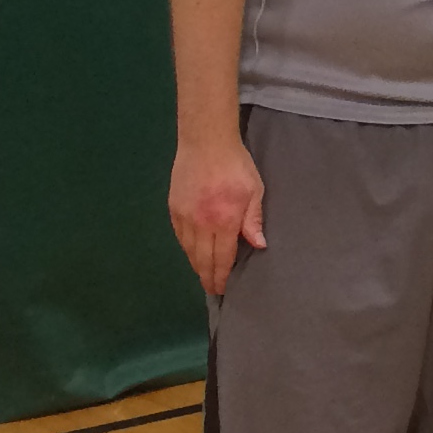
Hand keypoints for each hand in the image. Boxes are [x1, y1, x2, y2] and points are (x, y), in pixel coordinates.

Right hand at [169, 136, 264, 296]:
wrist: (205, 143)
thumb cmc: (236, 165)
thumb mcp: (254, 191)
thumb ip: (253, 220)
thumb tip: (258, 246)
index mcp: (223, 221)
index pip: (222, 258)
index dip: (222, 276)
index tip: (223, 289)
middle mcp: (200, 224)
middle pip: (202, 259)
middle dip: (207, 277)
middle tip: (212, 290)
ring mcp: (183, 216)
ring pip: (188, 250)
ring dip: (196, 265)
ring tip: (203, 275)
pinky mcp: (173, 208)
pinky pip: (179, 236)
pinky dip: (186, 248)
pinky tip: (192, 253)